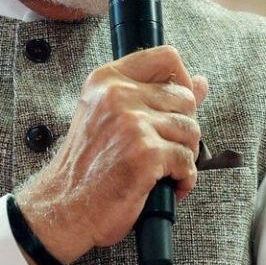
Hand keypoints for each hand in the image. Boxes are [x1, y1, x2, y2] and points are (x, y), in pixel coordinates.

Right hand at [14, 45, 208, 264]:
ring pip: (191, 130)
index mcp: (107, 80)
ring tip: (163, 169)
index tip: (176, 106)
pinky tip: (165, 185)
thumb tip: (201, 83)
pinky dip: (183, 179)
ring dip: (184, 156)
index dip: (182, 81)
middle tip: (165, 149)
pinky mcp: (145, 153)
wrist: (63, 207)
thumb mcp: (112, 119)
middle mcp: (117, 95)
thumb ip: (156, 96)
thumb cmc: (86, 168)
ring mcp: (132, 123)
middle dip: (183, 128)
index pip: (166, 57)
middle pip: (185, 98)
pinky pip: (186, 161)